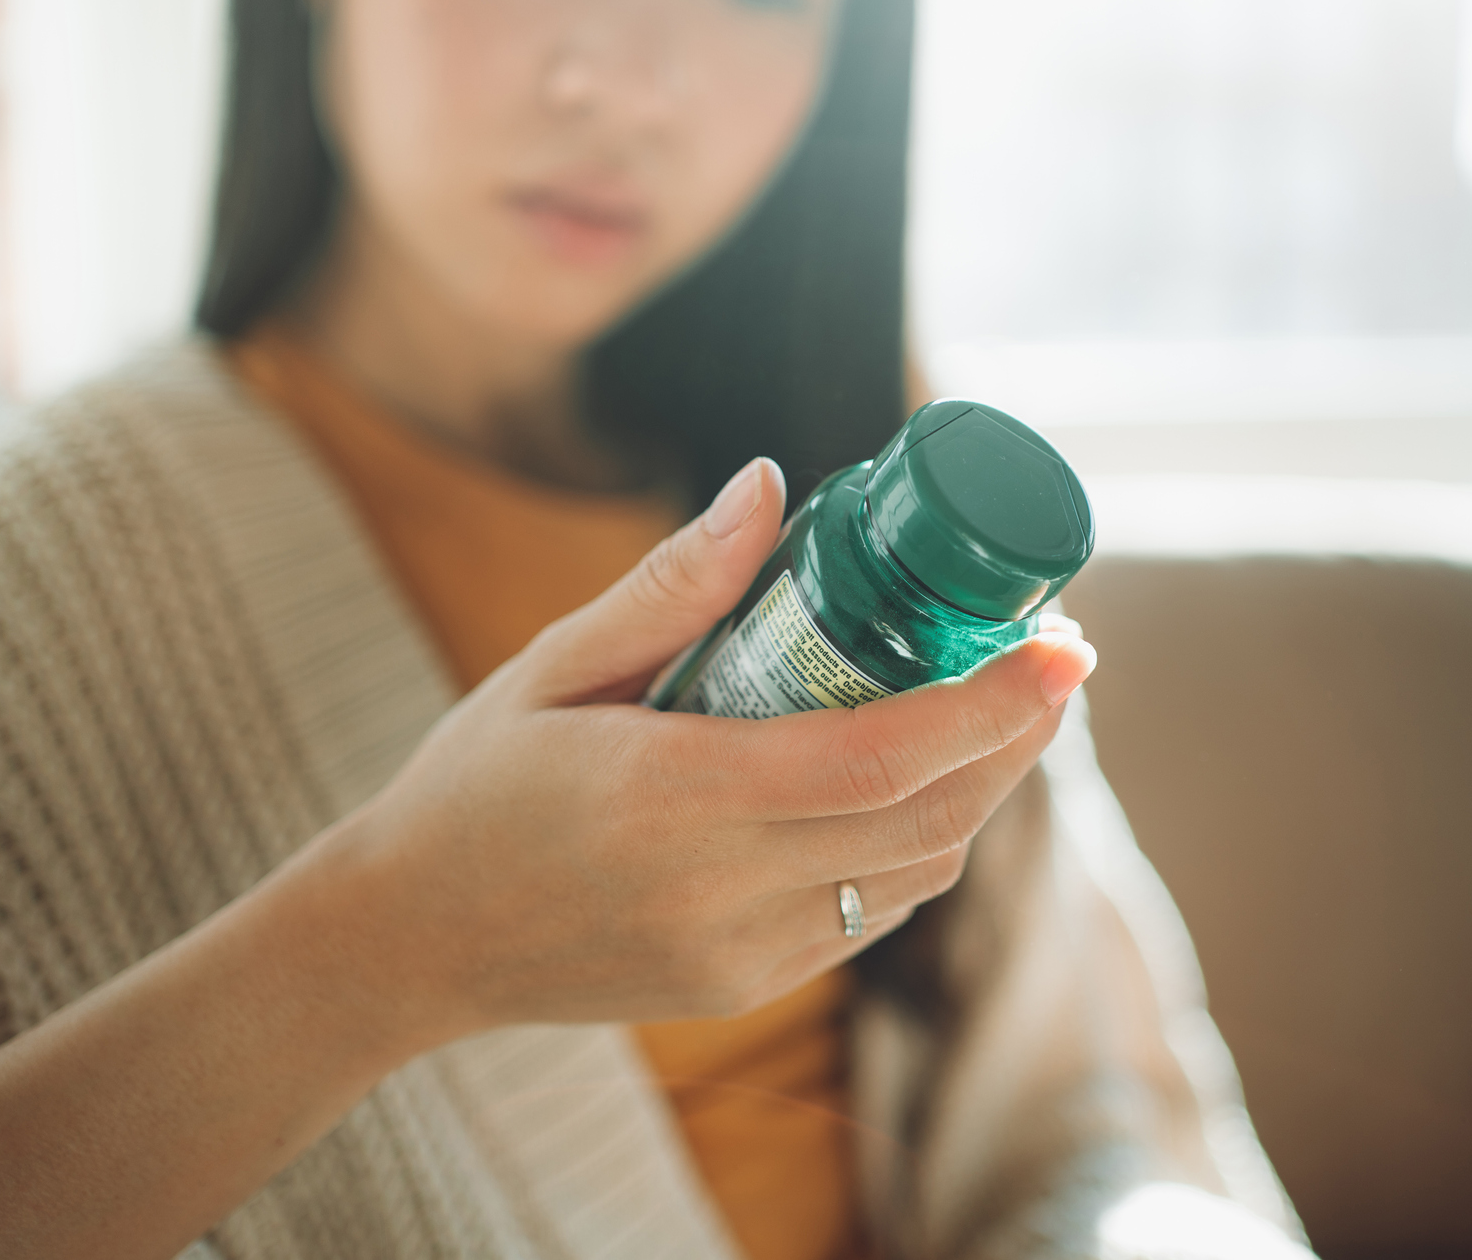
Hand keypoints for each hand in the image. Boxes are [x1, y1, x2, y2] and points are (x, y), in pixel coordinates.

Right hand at [331, 456, 1097, 1047]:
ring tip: (1004, 710)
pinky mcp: (742, 986)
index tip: (1063, 644)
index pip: (882, 756)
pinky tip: (919, 782)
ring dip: (979, 792)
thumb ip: (670, 585)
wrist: (408, 942)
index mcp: (672, 795)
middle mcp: (719, 889)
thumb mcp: (550, 665)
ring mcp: (738, 953)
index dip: (992, 704)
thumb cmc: (473, 786)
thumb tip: (769, 486)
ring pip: (914, 873)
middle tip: (1056, 658)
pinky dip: (915, 843)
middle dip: (1016, 738)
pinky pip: (868, 913)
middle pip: (928, 818)